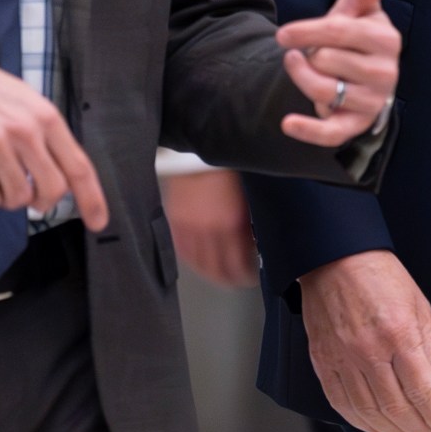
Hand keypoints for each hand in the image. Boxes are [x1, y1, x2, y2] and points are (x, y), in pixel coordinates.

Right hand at [0, 39, 109, 231]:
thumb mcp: (29, 102)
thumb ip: (49, 138)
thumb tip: (66, 177)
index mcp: (46, 117)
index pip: (78, 167)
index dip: (91, 200)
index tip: (97, 221)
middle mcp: (25, 131)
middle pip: (52, 190)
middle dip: (43, 201)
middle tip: (32, 197)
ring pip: (17, 199)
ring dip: (8, 197)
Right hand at [163, 171, 257, 287]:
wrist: (198, 150)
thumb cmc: (227, 167)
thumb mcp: (246, 196)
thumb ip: (248, 221)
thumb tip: (255, 241)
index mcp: (231, 223)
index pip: (240, 263)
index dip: (247, 274)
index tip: (252, 276)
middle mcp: (209, 230)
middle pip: (219, 269)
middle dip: (230, 279)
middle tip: (237, 280)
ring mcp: (189, 228)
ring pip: (200, 265)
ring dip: (211, 274)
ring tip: (219, 276)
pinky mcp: (175, 222)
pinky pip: (183, 251)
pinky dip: (192, 261)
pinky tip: (199, 263)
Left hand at [276, 0, 404, 147]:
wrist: (357, 78)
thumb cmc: (354, 38)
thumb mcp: (358, 9)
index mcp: (385, 39)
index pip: (340, 32)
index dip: (307, 32)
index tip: (283, 36)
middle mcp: (385, 72)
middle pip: (326, 60)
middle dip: (310, 55)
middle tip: (314, 54)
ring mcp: (372, 101)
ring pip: (323, 91)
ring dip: (302, 78)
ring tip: (303, 69)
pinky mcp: (356, 126)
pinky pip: (331, 134)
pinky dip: (308, 130)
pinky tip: (288, 123)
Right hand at [299, 249, 430, 431]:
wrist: (334, 256)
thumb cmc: (379, 275)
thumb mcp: (419, 306)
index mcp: (399, 334)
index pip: (423, 390)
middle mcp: (370, 351)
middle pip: (397, 407)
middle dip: (419, 428)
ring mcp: (343, 358)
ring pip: (369, 411)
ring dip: (392, 430)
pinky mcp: (323, 360)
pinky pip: (341, 402)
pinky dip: (359, 421)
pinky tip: (374, 427)